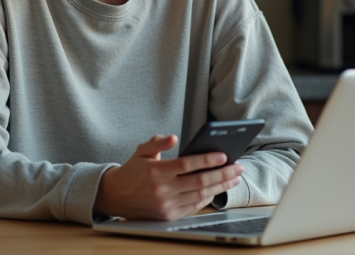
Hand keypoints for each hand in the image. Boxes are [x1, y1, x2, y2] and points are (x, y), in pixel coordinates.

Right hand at [94, 134, 243, 220]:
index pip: (187, 165)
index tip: (224, 156)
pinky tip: (218, 190)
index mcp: (156, 171)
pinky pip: (194, 207)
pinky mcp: (168, 215)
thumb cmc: (133, 170)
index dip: (207, 160)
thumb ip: (158, 142)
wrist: (116, 195)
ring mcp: (166, 204)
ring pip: (200, 196)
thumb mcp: (142, 150)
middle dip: (222, 174)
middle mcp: (162, 189)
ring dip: (221, 187)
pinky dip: (208, 199)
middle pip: (199, 182)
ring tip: (234, 179)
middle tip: (238, 167)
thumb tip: (173, 138)